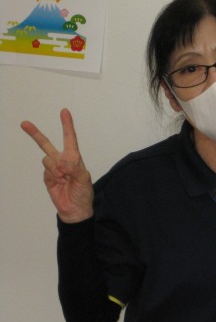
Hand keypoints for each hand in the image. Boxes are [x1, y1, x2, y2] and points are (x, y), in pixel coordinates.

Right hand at [21, 108, 93, 222]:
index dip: (67, 125)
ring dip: (56, 168)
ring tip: (65, 178)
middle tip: (24, 123)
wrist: (74, 209)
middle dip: (35, 134)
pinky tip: (59, 182)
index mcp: (74, 158)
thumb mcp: (84, 180)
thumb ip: (75, 169)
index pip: (70, 139)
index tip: (64, 111)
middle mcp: (63, 160)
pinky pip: (46, 170)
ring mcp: (53, 168)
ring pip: (47, 159)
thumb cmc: (83, 193)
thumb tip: (62, 161)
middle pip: (47, 144)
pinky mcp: (47, 177)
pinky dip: (52, 175)